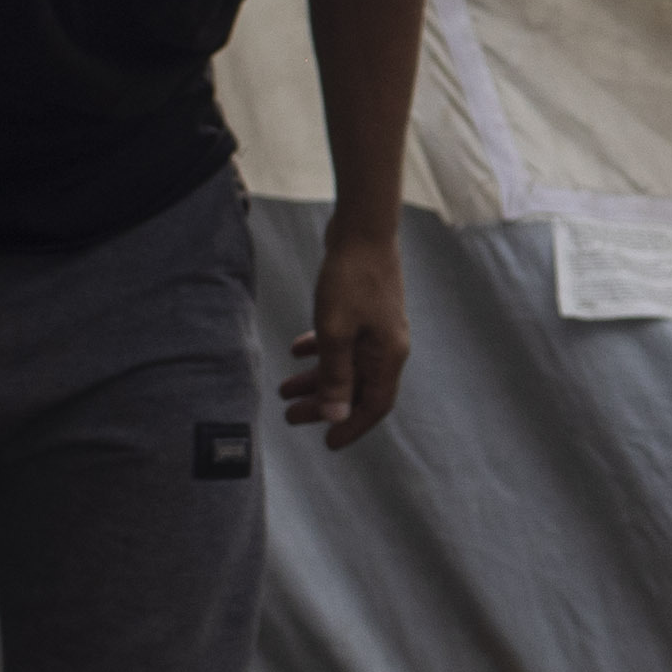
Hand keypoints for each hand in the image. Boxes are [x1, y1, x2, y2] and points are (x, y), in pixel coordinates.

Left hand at [287, 229, 412, 451]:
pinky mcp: (364, 310)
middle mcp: (387, 346)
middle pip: (356, 388)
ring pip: (346, 365)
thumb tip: (335, 416)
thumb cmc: (350, 279)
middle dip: (323, 405)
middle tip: (291, 417)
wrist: (363, 229)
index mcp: (388, 356)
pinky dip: (321, 350)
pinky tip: (296, 349)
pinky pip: (342, 342)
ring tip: (284, 389)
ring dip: (316, 379)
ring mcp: (376, 328)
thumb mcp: (336, 332)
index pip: (374, 406)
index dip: (351, 426)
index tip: (328, 443)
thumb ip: (335, 376)